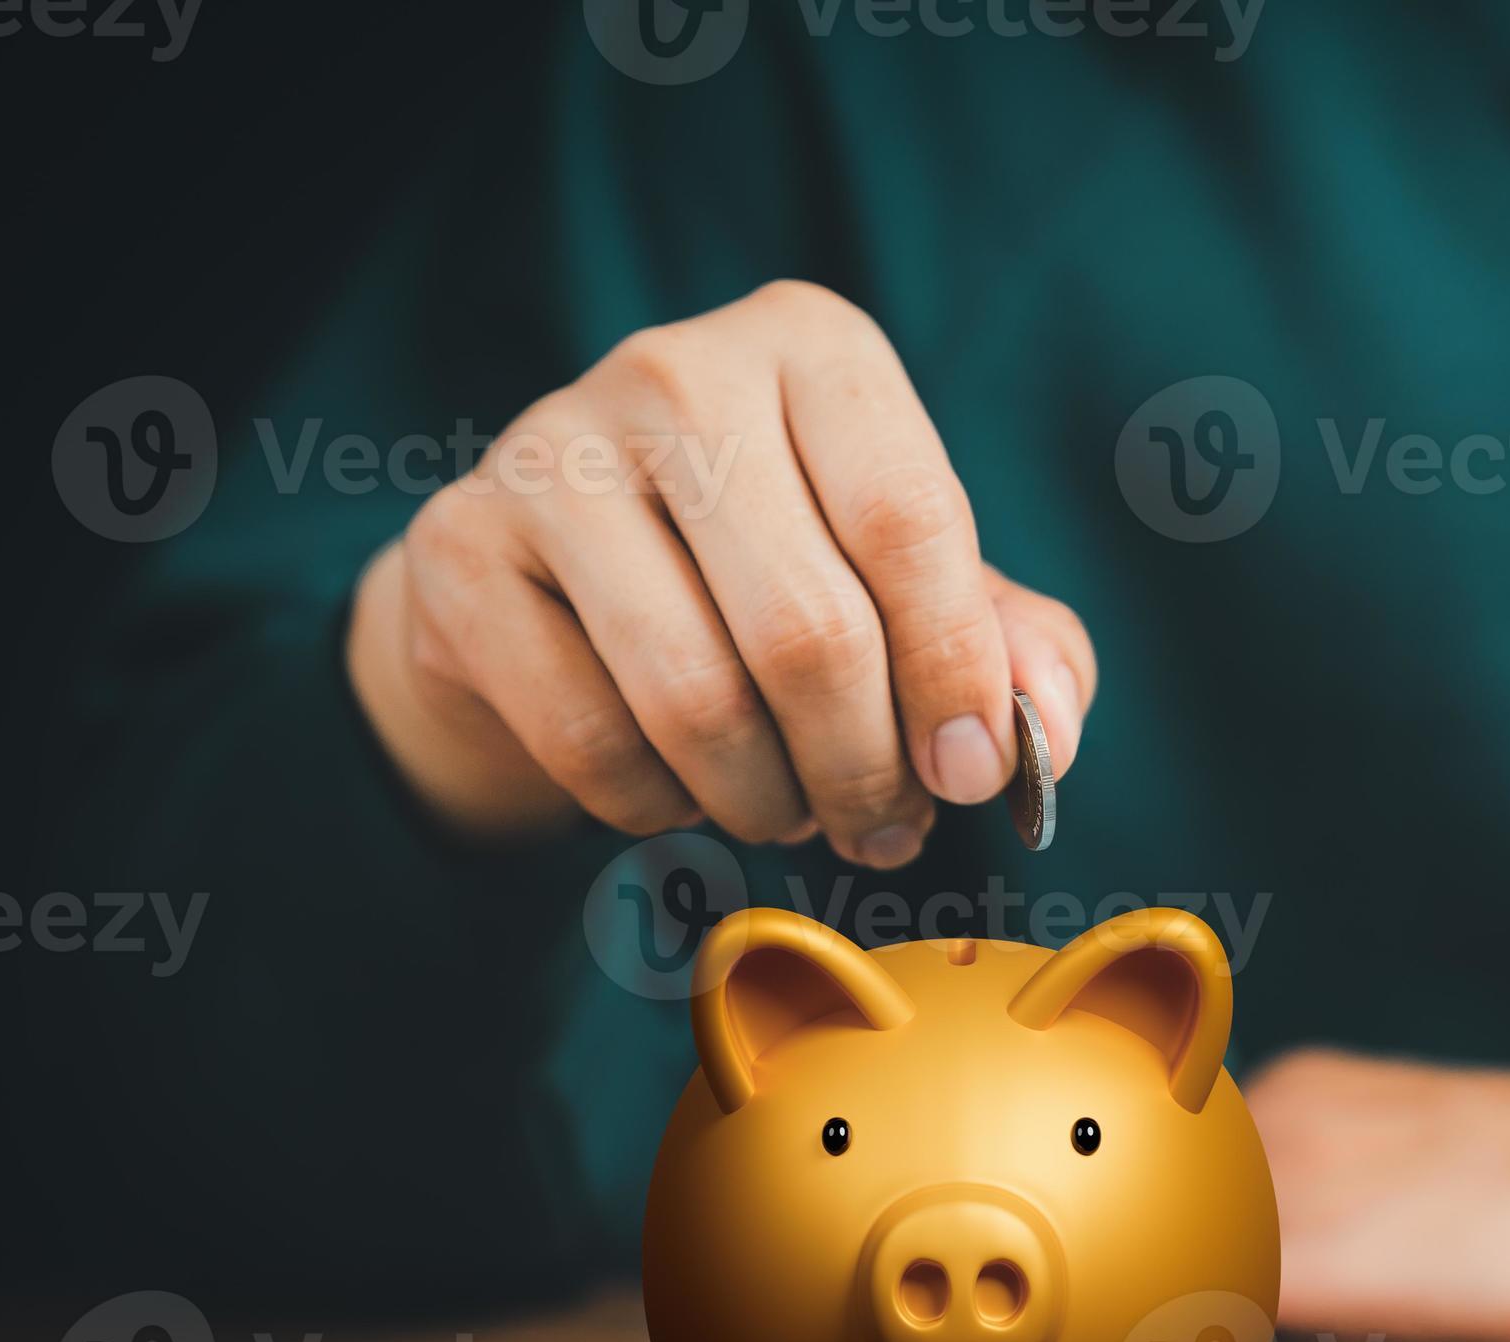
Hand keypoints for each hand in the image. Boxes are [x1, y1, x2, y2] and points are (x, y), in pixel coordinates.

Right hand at [346, 280, 1096, 867]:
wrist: (557, 576)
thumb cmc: (781, 570)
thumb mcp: (916, 582)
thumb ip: (1014, 647)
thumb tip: (1046, 733)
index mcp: (814, 347)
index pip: (910, 524)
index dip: (956, 680)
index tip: (972, 777)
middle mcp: (677, 373)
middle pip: (808, 631)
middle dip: (865, 769)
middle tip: (883, 825)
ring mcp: (551, 453)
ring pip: (697, 701)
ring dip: (768, 802)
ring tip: (794, 810)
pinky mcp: (464, 550)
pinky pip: (593, 742)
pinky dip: (660, 805)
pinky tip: (682, 786)